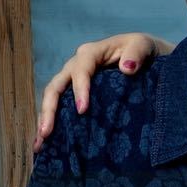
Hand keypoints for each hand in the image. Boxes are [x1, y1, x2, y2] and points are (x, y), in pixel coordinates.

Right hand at [33, 33, 171, 149]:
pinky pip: (60, 106)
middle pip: (56, 86)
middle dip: (49, 108)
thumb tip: (127, 68)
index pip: (80, 70)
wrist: (145, 56)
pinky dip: (53, 121)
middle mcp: (76, 66)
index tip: (82, 110)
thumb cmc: (143, 50)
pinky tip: (45, 140)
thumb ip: (137, 53)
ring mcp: (73, 80)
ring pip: (53, 98)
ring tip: (41, 141)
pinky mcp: (76, 92)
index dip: (79, 89)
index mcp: (91, 53)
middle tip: (47, 132)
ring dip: (45, 118)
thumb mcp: (143, 45)